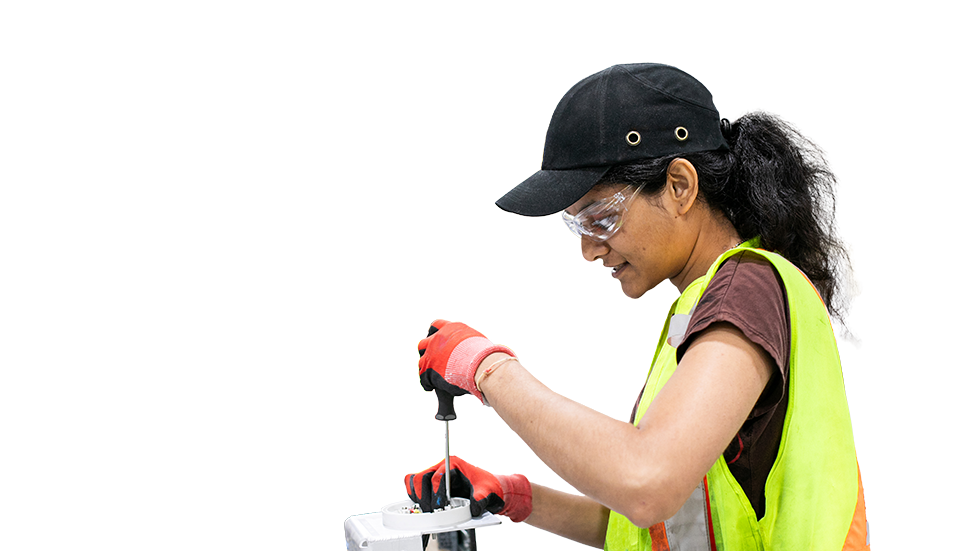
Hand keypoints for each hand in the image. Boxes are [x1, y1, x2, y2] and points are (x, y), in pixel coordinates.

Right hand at [404, 455, 531, 521]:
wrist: (491, 490)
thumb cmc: (489, 487)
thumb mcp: (488, 492)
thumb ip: (481, 499)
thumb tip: (472, 507)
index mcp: (456, 462)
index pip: (438, 476)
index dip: (437, 493)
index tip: (440, 506)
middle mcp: (443, 466)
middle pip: (422, 478)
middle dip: (425, 497)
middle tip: (433, 511)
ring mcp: (435, 474)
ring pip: (415, 481)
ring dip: (418, 497)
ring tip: (428, 510)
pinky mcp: (431, 484)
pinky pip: (414, 486)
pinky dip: (415, 496)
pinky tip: (424, 506)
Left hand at [417, 320, 513, 402]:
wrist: (482, 365)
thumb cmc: (485, 357)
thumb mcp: (477, 344)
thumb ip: (469, 345)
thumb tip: (474, 351)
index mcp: (451, 328)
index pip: (437, 325)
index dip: (435, 334)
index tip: (436, 342)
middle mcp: (439, 337)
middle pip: (424, 343)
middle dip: (426, 352)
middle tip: (433, 362)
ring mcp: (432, 352)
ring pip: (422, 361)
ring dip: (426, 369)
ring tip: (432, 378)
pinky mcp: (429, 367)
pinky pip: (423, 376)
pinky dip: (427, 383)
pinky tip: (431, 387)